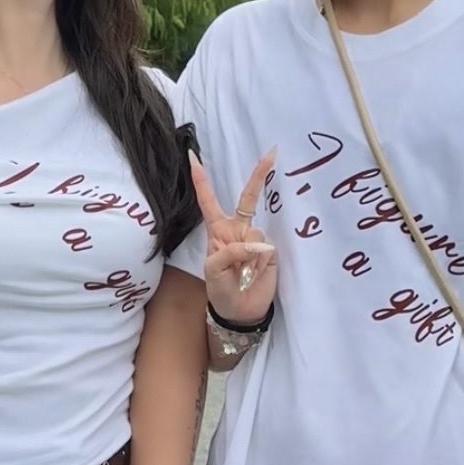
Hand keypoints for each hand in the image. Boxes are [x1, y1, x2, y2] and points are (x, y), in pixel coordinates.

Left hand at [191, 151, 277, 324]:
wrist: (239, 311)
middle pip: (248, 198)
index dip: (201, 180)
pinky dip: (259, 263)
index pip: (208, 200)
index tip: (192, 157)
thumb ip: (230, 252)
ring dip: (248, 256)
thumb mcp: (213, 270)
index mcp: (218, 230)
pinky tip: (254, 274)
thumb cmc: (219, 290)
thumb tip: (257, 246)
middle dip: (259, 176)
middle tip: (271, 152)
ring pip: (256, 234)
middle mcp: (238, 230)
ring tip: (242, 273)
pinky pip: (267, 249)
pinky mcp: (271, 253)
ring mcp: (255, 240)